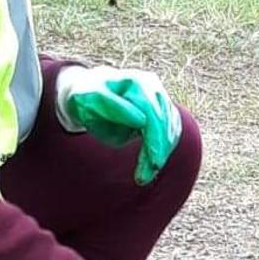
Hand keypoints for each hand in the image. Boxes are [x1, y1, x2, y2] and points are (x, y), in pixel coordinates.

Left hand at [56, 65, 181, 184]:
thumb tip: (141, 121)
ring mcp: (159, 96)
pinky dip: (164, 149)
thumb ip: (114, 108)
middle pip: (165, 122)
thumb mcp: (90, 101)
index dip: (154, 139)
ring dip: (161, 154)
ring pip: (171, 127)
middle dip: (158, 151)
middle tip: (144, 176)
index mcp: (135, 82)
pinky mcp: (162, 107)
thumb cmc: (87, 98)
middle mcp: (152, 86)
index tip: (152, 162)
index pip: (152, 113)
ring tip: (144, 175)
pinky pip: (171, 130)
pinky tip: (151, 164)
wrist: (89, 90)